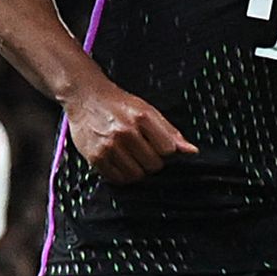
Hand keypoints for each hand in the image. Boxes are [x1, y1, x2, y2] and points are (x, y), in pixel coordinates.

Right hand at [61, 77, 196, 184]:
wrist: (85, 96)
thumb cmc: (118, 104)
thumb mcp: (147, 111)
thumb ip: (170, 132)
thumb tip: (192, 151)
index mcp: (142, 118)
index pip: (168, 150)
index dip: (164, 150)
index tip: (156, 145)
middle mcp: (125, 132)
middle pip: (153, 165)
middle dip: (151, 161)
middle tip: (141, 151)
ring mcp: (108, 145)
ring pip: (136, 175)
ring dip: (136, 170)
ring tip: (130, 158)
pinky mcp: (95, 156)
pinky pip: (117, 179)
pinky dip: (121, 175)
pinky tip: (119, 163)